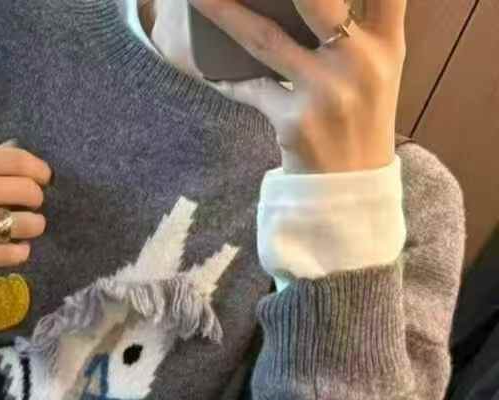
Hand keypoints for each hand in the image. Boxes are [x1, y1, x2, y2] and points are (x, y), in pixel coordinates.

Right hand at [0, 144, 51, 271]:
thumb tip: (21, 152)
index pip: (19, 161)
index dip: (40, 171)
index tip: (44, 179)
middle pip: (26, 192)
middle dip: (36, 198)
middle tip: (31, 204)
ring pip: (22, 224)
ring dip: (33, 225)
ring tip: (27, 226)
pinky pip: (7, 253)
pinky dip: (20, 250)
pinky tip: (17, 246)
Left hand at [188, 0, 406, 173]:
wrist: (351, 190)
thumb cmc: (360, 116)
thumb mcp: (379, 63)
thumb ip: (365, 17)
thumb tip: (309, 4)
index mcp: (386, 40)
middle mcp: (360, 61)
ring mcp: (326, 92)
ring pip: (265, 38)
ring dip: (225, 10)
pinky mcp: (294, 122)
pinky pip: (248, 88)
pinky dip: (225, 74)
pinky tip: (202, 61)